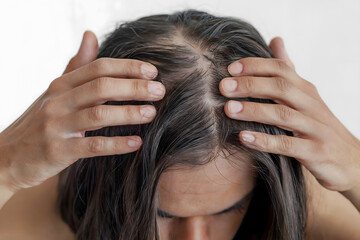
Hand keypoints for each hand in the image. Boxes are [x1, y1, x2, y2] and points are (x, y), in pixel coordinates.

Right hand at [0, 30, 164, 192]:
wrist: (9, 155)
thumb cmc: (41, 121)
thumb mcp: (56, 90)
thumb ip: (76, 65)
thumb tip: (91, 35)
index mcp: (61, 84)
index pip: (99, 68)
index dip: (128, 68)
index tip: (152, 72)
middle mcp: (58, 101)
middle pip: (102, 87)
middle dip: (134, 88)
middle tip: (160, 91)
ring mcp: (57, 126)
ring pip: (99, 115)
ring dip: (129, 113)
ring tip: (152, 113)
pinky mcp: (58, 151)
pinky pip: (92, 146)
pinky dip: (116, 144)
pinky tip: (136, 143)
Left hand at [219, 37, 359, 194]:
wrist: (350, 159)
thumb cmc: (318, 124)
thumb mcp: (305, 95)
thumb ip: (288, 71)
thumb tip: (276, 39)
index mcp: (305, 90)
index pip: (281, 69)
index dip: (256, 66)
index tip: (230, 68)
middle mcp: (311, 104)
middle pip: (281, 87)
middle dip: (251, 85)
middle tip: (223, 87)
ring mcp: (315, 128)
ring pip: (283, 115)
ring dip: (254, 110)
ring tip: (229, 109)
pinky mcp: (315, 151)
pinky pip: (288, 145)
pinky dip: (265, 141)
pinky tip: (244, 138)